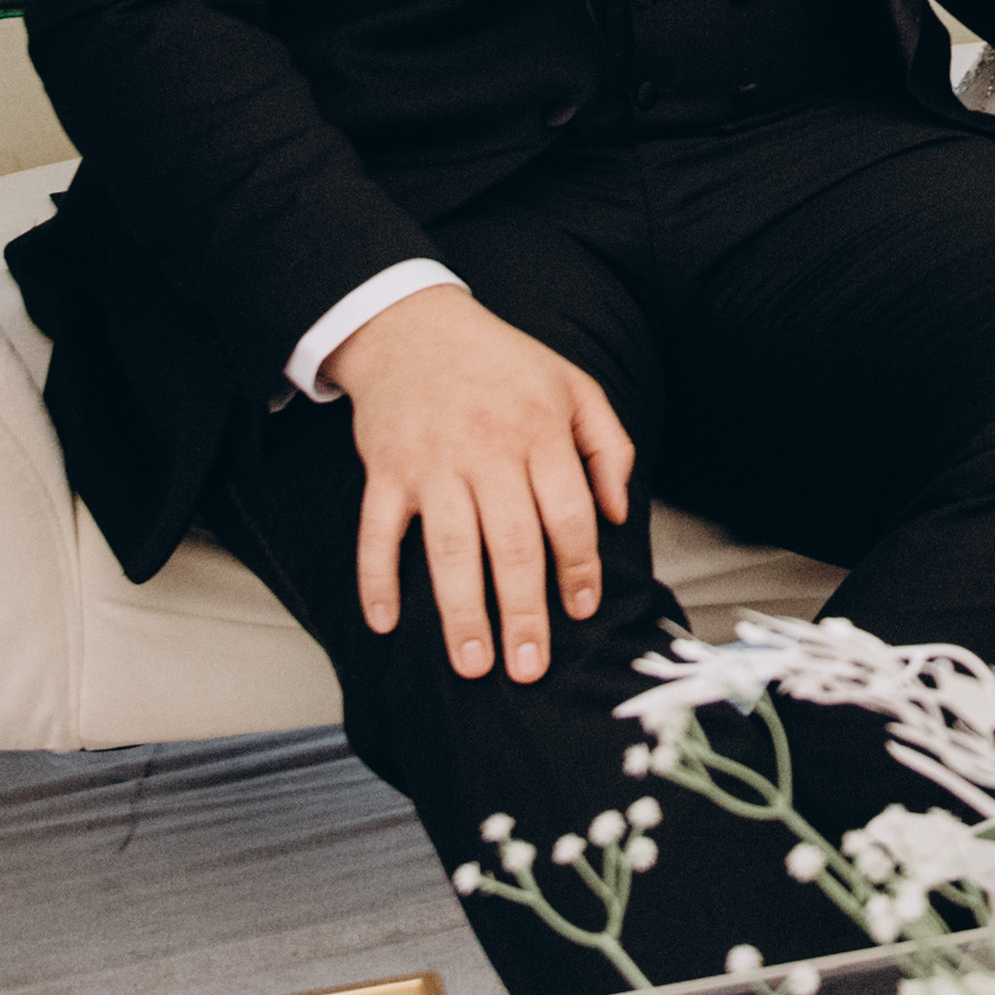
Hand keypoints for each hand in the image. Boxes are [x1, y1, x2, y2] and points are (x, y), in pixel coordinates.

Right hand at [323, 281, 638, 684]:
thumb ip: (609, 447)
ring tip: (472, 665)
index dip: (579, 568)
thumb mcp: (574, 386)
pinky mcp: (386, 471)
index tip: (582, 611)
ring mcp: (432, 463)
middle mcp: (488, 450)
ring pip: (449, 549)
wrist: (414, 326)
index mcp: (540, 431)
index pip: (568, 513)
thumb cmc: (503, 364)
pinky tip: (383, 623)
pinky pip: (377, 532)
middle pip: (512, 544)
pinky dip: (376, 578)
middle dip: (523, 614)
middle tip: (528, 668)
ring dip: (461, 612)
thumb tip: (618, 514)